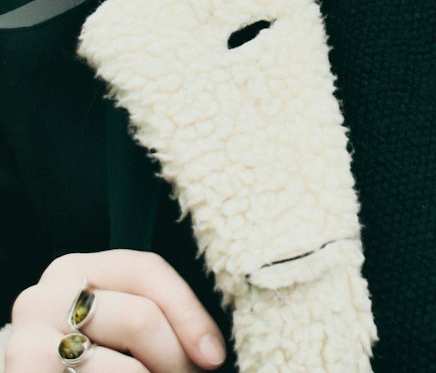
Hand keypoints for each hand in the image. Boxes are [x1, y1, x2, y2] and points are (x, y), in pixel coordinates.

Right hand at [6, 250, 226, 371]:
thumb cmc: (83, 361)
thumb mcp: (111, 327)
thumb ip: (149, 316)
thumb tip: (211, 351)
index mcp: (73, 269)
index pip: (147, 270)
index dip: (189, 312)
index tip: (214, 355)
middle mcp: (45, 295)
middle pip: (141, 316)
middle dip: (175, 358)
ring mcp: (28, 338)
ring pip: (126, 367)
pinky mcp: (26, 371)